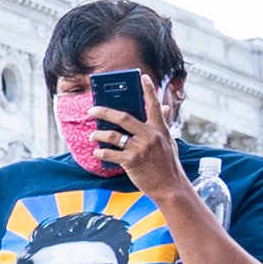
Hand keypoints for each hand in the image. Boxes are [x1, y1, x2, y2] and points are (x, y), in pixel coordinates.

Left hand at [94, 73, 183, 198]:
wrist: (170, 187)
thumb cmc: (168, 164)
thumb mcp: (169, 141)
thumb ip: (164, 123)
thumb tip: (166, 106)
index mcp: (159, 129)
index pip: (154, 105)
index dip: (148, 90)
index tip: (143, 77)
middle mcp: (150, 136)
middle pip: (123, 117)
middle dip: (104, 111)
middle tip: (92, 110)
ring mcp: (140, 148)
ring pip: (112, 136)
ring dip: (98, 135)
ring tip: (93, 135)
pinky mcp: (131, 162)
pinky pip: (110, 154)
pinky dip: (100, 152)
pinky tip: (97, 152)